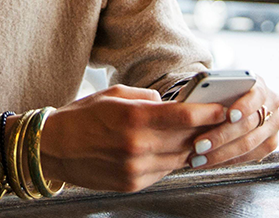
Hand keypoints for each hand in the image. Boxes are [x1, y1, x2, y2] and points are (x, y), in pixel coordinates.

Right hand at [39, 85, 227, 191]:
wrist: (52, 148)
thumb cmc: (82, 116)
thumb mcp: (114, 94)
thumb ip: (146, 98)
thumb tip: (171, 104)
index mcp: (133, 119)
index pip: (183, 117)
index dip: (209, 114)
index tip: (225, 110)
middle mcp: (137, 146)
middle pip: (186, 140)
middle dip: (206, 131)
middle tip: (222, 122)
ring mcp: (135, 169)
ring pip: (178, 159)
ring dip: (192, 148)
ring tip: (203, 136)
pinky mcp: (132, 184)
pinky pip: (163, 171)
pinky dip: (172, 160)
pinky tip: (176, 150)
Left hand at [185, 76, 278, 168]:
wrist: (226, 103)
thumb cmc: (216, 93)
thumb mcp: (211, 88)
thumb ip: (208, 93)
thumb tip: (195, 106)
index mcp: (259, 84)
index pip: (256, 95)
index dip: (244, 106)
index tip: (228, 116)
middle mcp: (271, 103)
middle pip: (249, 124)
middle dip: (221, 137)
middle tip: (198, 146)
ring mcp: (273, 124)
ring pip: (248, 144)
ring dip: (220, 154)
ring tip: (197, 158)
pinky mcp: (270, 142)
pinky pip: (250, 156)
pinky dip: (227, 160)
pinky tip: (208, 162)